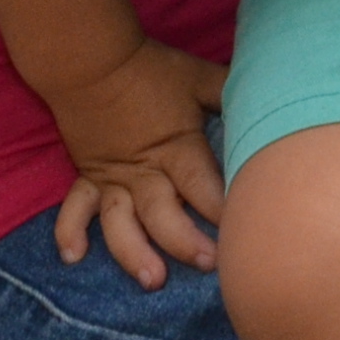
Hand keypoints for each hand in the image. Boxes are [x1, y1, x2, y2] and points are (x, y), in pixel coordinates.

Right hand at [39, 39, 227, 287]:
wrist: (91, 59)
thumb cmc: (150, 68)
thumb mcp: (197, 78)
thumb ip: (229, 93)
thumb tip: (270, 93)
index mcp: (177, 148)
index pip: (205, 187)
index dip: (225, 210)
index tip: (247, 233)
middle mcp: (145, 171)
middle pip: (165, 214)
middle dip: (187, 242)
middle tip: (209, 264)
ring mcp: (113, 178)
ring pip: (121, 224)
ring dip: (134, 253)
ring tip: (152, 280)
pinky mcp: (88, 176)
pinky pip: (74, 208)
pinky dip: (69, 232)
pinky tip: (73, 257)